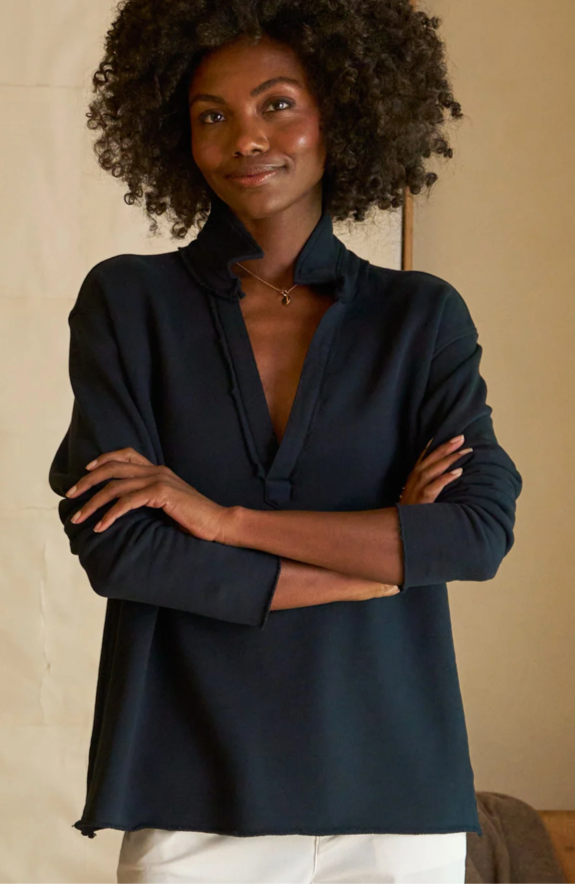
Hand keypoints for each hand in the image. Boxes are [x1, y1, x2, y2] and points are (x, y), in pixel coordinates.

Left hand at [64, 447, 229, 541]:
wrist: (218, 522)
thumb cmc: (194, 518)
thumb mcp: (169, 503)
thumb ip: (150, 498)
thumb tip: (127, 506)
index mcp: (158, 470)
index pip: (125, 454)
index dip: (103, 459)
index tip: (85, 471)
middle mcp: (156, 470)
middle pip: (112, 468)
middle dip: (87, 481)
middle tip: (70, 495)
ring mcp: (158, 480)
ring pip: (114, 486)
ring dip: (92, 503)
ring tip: (79, 517)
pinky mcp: (161, 494)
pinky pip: (126, 501)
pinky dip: (110, 514)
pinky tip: (100, 526)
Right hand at [399, 435, 472, 504]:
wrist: (399, 525)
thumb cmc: (411, 508)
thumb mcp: (416, 491)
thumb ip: (427, 481)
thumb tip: (443, 474)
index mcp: (414, 475)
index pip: (425, 456)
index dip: (435, 445)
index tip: (448, 436)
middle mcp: (415, 478)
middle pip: (431, 458)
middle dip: (446, 447)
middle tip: (461, 438)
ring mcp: (418, 487)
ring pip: (434, 469)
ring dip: (450, 459)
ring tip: (465, 451)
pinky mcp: (422, 498)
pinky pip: (435, 485)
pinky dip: (446, 478)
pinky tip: (458, 471)